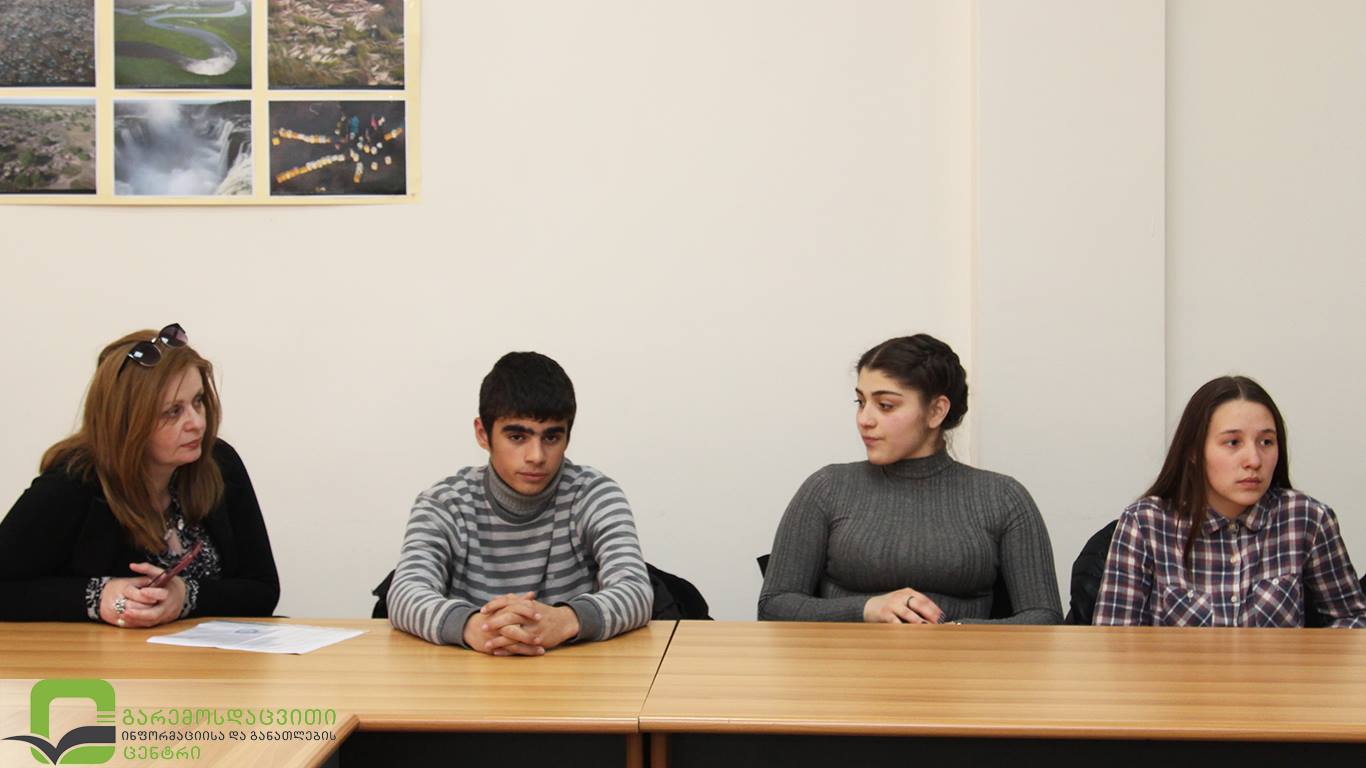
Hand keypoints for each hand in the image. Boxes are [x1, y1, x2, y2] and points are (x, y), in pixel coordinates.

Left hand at [120, 562, 186, 626]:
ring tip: (123, 615)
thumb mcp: (162, 573)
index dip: (153, 593)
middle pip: (155, 613)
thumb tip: (131, 565)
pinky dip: (136, 623)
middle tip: (126, 610)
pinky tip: (125, 620)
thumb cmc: (170, 584)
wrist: (183, 597)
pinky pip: (147, 625)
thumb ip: (147, 568)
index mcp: (170, 593)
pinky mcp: (159, 622)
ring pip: (150, 621)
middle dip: (140, 613)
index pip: (162, 594)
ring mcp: (164, 616)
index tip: (142, 591)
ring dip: (136, 619)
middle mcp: (168, 606)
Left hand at [462, 592, 580, 655]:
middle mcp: (530, 616)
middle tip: (482, 627)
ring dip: (498, 640)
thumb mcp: (531, 604)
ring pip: (513, 635)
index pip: (507, 602)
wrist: (564, 622)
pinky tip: (497, 652)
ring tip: (485, 645)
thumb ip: (515, 601)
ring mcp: (534, 629)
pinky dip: (507, 650)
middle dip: (494, 623)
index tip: (482, 610)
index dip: (494, 605)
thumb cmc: (545, 613)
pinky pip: (519, 647)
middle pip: (509, 618)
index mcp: (527, 605)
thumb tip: (498, 598)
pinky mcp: (536, 641)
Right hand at [863, 588, 943, 623]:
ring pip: (908, 613)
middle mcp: (901, 596)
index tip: (942, 618)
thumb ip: (916, 607)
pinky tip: (908, 633)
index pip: (924, 600)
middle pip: (918, 604)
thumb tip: (935, 619)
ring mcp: (892, 604)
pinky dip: (902, 627)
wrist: (869, 607)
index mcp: (908, 593)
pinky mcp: (884, 613)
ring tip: (925, 627)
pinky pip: (894, 621)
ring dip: (918, 621)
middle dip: (929, 614)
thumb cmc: (891, 607)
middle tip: (937, 623)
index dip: (934, 609)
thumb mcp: (903, 602)